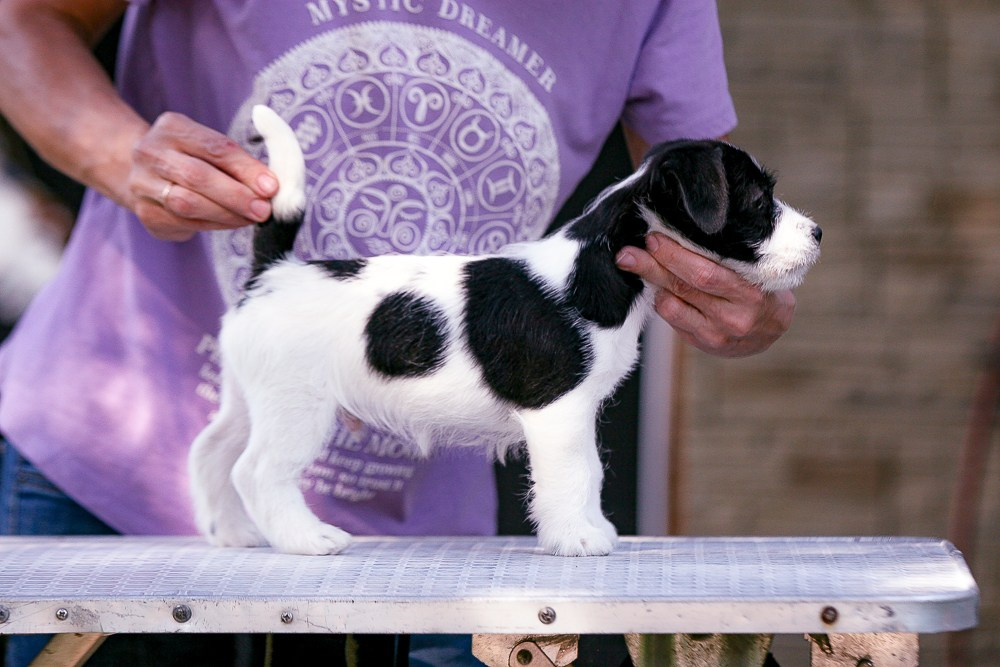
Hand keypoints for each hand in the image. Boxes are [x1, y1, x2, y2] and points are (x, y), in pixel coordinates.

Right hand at [128, 112, 278, 240]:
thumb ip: (238, 161)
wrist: (146, 173)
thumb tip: (270, 187)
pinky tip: (232, 223)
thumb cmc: (192, 158)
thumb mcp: (210, 146)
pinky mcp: (145, 212)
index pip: (214, 147)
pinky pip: (183, 223)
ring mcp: (143, 183)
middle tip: (264, 210)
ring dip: (226, 214)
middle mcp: (151, 152)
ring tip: (251, 218)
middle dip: (236, 195)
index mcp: (172, 127)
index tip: (271, 186)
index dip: (245, 168)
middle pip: (197, 176)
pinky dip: (213, 225)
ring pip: (187, 203)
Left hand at [616, 233, 795, 356]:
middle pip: (683, 288)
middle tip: (628, 253)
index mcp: (751, 294)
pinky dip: (661, 299)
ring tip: (638, 264)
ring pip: (671, 306)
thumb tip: (686, 230)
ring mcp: (715, 335)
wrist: (772, 331)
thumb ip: (731, 256)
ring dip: (651, 284)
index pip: (706, 274)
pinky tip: (658, 285)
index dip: (675, 256)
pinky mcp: (701, 344)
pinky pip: (672, 319)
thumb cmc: (763, 289)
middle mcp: (733, 318)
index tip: (654, 238)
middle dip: (652, 267)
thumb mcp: (759, 271)